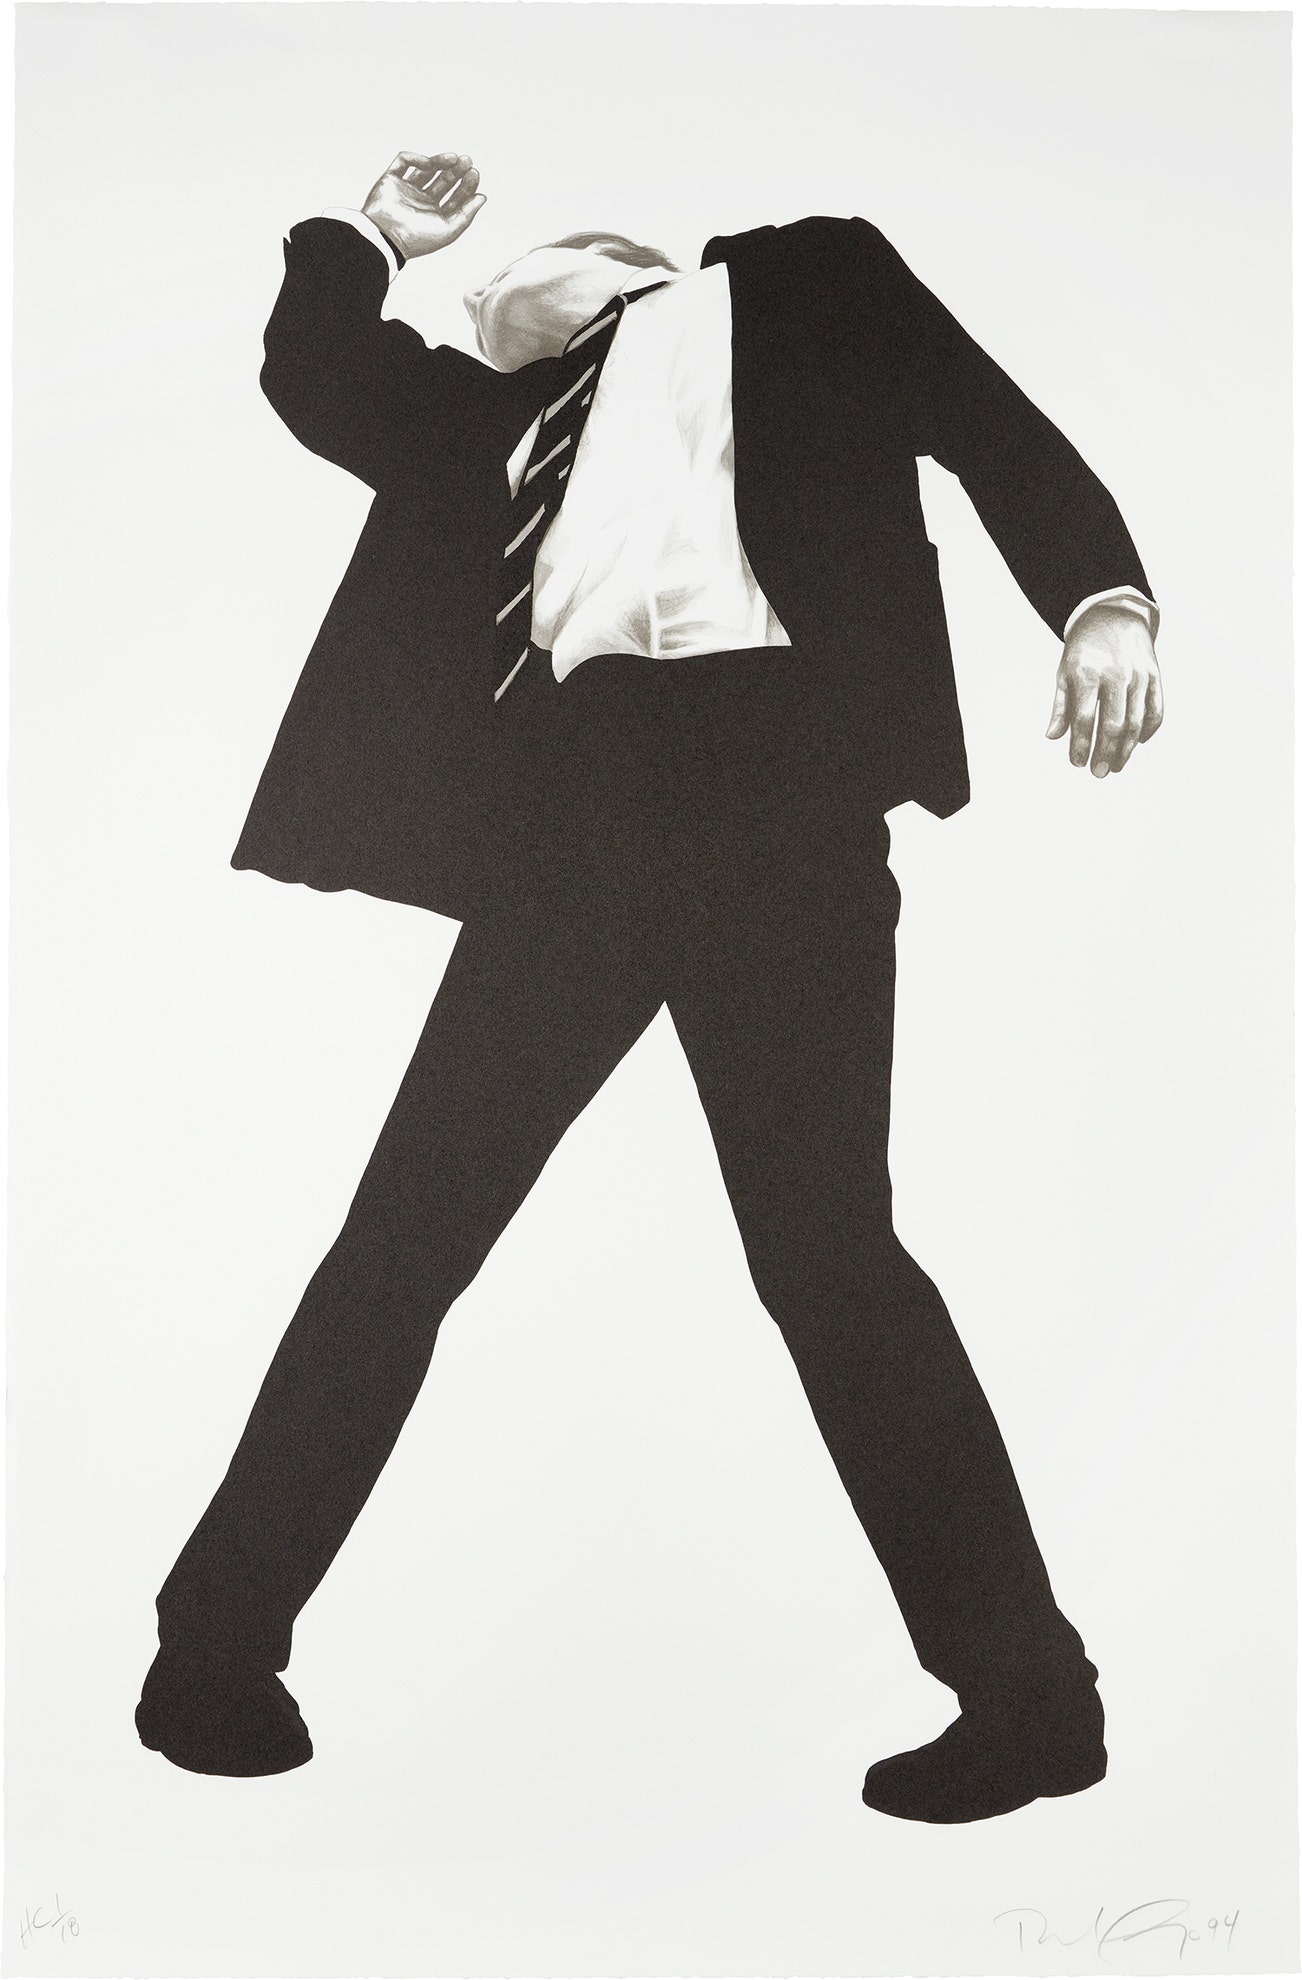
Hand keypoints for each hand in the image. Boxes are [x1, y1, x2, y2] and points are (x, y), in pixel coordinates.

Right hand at [362, 151, 485, 260]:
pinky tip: (428, 163)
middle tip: (466, 161)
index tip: (474, 174)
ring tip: (454, 158)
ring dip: (441, 161)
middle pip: (444, 181)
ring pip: (426, 169)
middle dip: (456, 171)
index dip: (466, 185)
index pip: (455, 197)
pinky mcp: (391, 179)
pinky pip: (404, 161)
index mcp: (436, 216)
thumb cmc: (416, 239)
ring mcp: (407, 190)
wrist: (386, 236)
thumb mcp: (449, 230)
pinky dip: (416, 158)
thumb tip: (482, 197)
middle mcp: (422, 202)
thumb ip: (466, 214)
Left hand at [1046, 603, 1163, 777]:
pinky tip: (1136, 743)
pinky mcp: (1154, 676)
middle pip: (1112, 723)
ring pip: (1136, 721)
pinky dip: (1148, 730)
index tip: (1077, 763)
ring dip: (1126, 749)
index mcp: (1087, 673)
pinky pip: (1155, 710)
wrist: (1114, 615)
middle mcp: (1116, 674)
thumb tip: (1052, 737)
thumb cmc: (1084, 650)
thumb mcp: (1064, 672)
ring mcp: (1138, 675)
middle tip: (1098, 773)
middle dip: (1105, 753)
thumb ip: (1060, 706)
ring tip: (1116, 766)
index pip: (1084, 718)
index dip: (1080, 744)